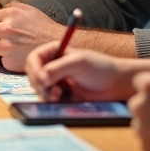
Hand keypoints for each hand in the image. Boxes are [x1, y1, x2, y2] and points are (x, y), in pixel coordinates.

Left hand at [0, 1, 63, 71]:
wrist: (57, 45)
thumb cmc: (43, 27)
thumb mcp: (29, 10)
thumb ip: (12, 7)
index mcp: (11, 13)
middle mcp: (7, 28)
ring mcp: (7, 45)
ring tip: (6, 48)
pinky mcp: (10, 60)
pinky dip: (5, 59)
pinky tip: (15, 56)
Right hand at [25, 41, 149, 101]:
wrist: (116, 84)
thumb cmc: (100, 68)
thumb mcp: (78, 63)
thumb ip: (57, 69)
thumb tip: (40, 79)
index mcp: (55, 51)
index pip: (34, 58)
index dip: (34, 69)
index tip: (40, 80)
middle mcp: (53, 64)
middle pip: (33, 74)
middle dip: (39, 83)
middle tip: (51, 91)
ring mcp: (56, 80)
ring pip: (39, 88)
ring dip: (45, 93)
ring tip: (57, 95)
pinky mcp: (61, 94)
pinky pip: (48, 97)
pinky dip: (50, 100)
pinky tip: (60, 99)